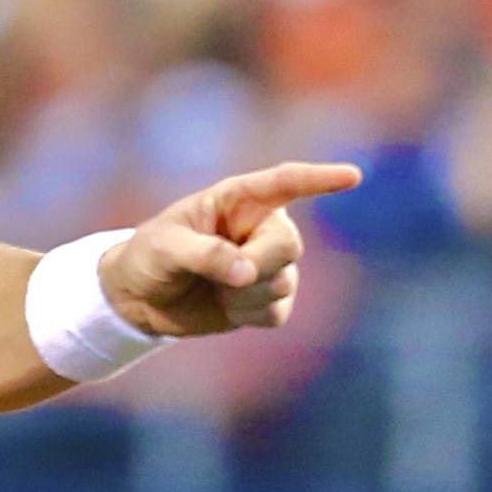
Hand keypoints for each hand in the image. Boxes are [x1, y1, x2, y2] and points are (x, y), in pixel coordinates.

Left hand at [101, 161, 363, 336]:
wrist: (139, 298)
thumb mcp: (165, 248)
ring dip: (245, 295)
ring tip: (214, 288)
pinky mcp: (265, 299)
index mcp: (238, 199)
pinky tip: (226, 306)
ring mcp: (266, 263)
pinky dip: (250, 315)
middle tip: (225, 277)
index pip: (286, 183)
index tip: (352, 176)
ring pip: (283, 282)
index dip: (319, 179)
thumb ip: (206, 254)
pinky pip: (278, 311)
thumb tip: (248, 273)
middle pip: (289, 245)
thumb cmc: (148, 257)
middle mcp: (260, 227)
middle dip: (259, 266)